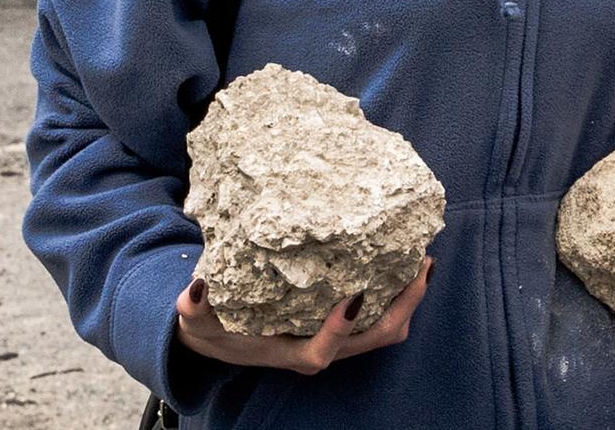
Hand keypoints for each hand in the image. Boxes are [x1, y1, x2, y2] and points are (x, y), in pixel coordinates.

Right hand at [175, 257, 431, 373]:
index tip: (356, 298)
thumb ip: (193, 307)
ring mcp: (335, 341)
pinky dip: (395, 295)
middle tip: (421, 266)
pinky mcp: (340, 328)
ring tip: (421, 260)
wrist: (217, 337)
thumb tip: (196, 288)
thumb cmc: (210, 326)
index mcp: (288, 353)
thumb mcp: (196, 318)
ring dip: (406, 301)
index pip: (322, 351)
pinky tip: (400, 262)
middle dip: (402, 307)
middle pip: (373, 339)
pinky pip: (377, 317)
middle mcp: (319, 351)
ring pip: (383, 331)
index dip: (340, 330)